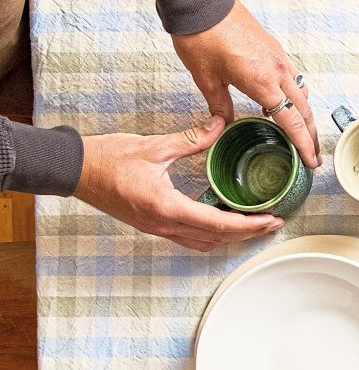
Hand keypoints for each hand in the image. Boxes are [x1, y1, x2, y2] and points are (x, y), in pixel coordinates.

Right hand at [74, 115, 282, 251]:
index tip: (271, 220)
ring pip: (204, 243)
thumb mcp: (153, 146)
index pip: (219, 223)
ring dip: (231, 238)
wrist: (74, 170)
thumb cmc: (107, 158)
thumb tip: (219, 125)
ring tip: (253, 225)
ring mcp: (158, 229)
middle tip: (273, 223)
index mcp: (167, 207)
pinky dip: (212, 235)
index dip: (250, 225)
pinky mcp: (153, 226)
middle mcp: (164, 225)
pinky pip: (190, 239)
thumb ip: (190, 139)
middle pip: (217, 238)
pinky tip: (223, 224)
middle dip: (249, 233)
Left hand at [170, 0, 319, 167]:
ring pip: (302, 94)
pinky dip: (294, 95)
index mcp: (262, 82)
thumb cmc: (201, 37)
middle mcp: (277, 71)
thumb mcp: (206, 78)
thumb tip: (225, 123)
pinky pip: (293, 78)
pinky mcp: (274, 49)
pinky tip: (281, 102)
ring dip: (305, 115)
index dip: (304, 144)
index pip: (292, 121)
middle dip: (311, 135)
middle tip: (313, 156)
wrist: (201, 3)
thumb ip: (220, 105)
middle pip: (304, 111)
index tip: (311, 161)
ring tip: (301, 132)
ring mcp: (278, 58)